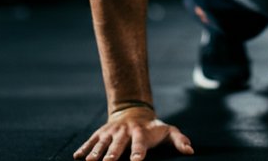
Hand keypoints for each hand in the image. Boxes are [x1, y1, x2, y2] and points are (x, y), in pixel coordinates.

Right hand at [73, 107, 193, 160]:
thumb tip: (190, 151)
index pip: (140, 143)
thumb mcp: (168, 131)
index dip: (138, 152)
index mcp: (141, 132)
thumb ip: (179, 140)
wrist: (133, 112)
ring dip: (96, 152)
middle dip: (112, 153)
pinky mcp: (101, 133)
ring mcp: (111, 132)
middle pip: (118, 144)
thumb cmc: (153, 128)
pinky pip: (91, 141)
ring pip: (102, 143)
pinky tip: (77, 157)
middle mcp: (124, 132)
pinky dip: (84, 148)